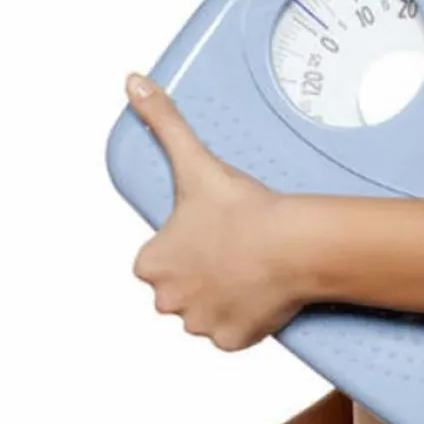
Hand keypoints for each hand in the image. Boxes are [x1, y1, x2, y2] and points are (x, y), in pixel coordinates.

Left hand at [126, 73, 307, 351]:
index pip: (159, 262)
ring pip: (205, 313)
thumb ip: (162, 121)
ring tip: (248, 273)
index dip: (186, 248)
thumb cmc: (244, 209)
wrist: (291, 245)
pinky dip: (244, 322)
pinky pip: (231, 334)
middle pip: (181, 291)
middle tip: (233, 254)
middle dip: (203, 277)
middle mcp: (167, 300)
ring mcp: (199, 324)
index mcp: (151, 265)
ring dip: (222, 299)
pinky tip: (258, 296)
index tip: (211, 236)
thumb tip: (132, 83)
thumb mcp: (193, 161)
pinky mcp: (229, 341)